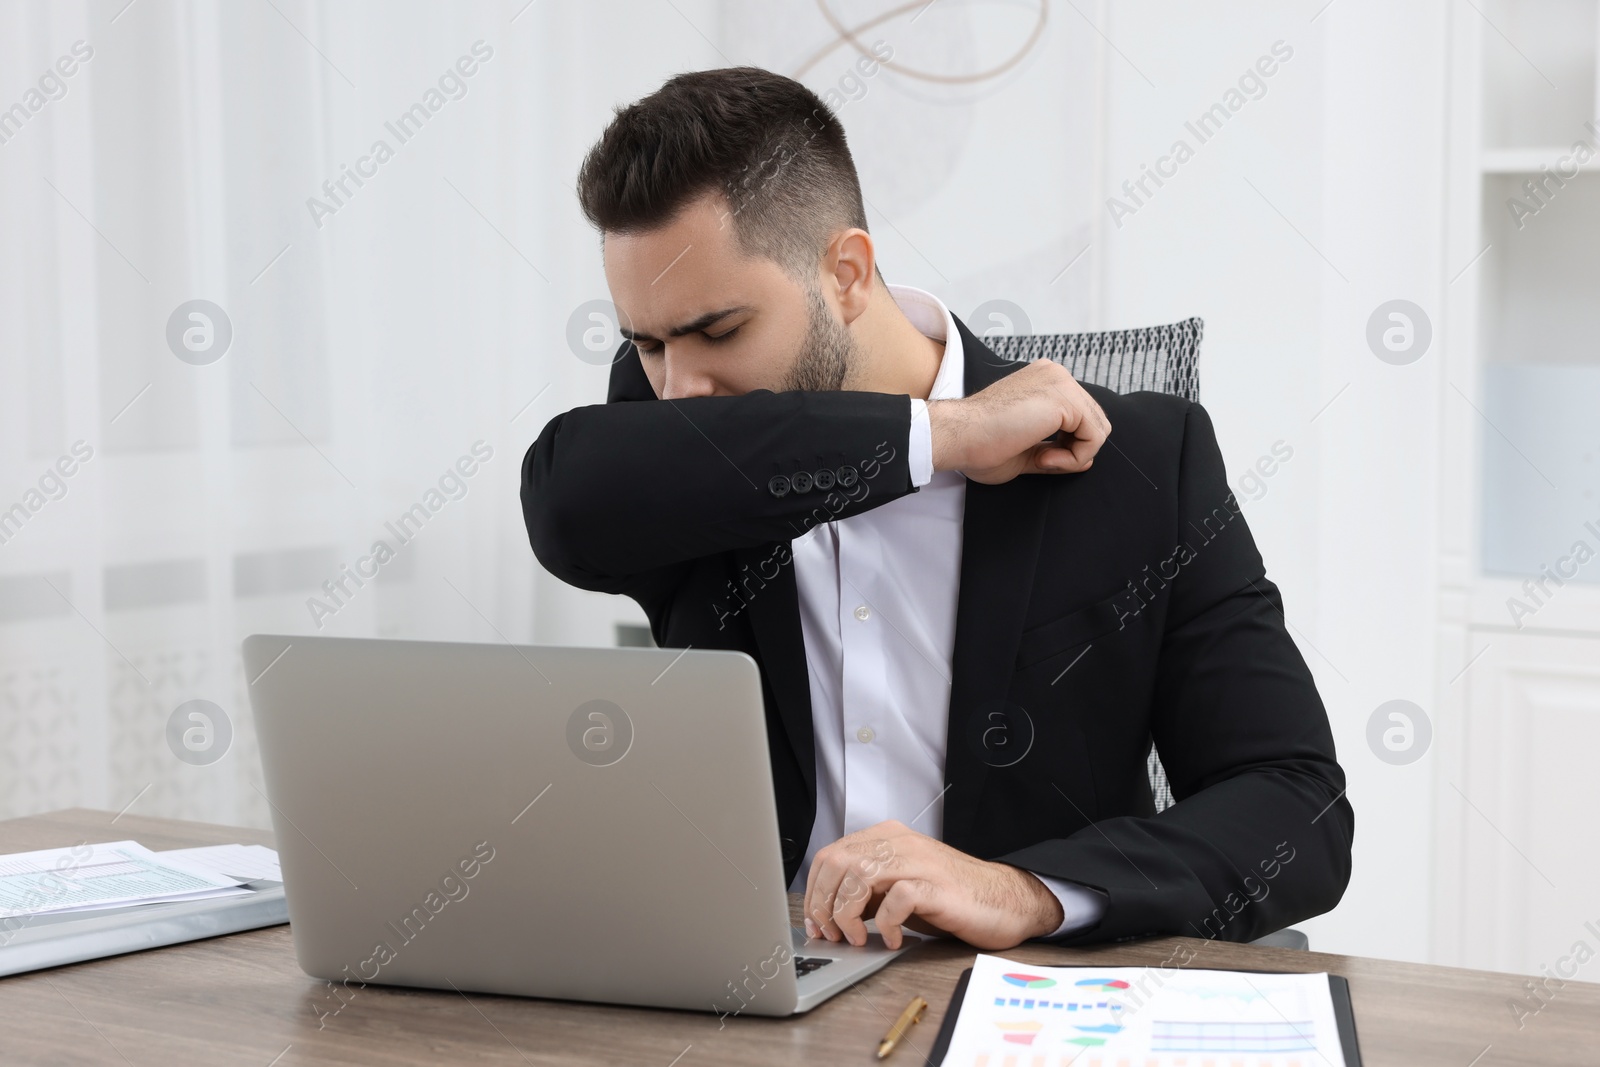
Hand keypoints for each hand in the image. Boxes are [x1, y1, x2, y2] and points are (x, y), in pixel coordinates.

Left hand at [801, 820, 1064, 950]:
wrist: (1004, 900)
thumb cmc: (951, 897)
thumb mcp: (898, 889)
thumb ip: (866, 892)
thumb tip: (827, 915)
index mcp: (886, 839)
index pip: (830, 855)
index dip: (814, 892)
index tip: (816, 923)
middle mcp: (899, 843)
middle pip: (837, 863)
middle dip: (824, 904)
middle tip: (832, 934)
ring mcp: (918, 862)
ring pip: (858, 875)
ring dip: (848, 914)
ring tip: (858, 938)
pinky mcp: (936, 886)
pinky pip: (896, 899)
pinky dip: (885, 924)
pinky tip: (892, 939)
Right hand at [928, 360, 1109, 483]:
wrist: (957, 435)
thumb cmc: (979, 443)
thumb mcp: (1027, 450)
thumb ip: (1057, 450)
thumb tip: (1088, 460)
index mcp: (1044, 381)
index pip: (1078, 416)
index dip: (1066, 446)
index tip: (1038, 457)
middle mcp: (1056, 374)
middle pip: (1093, 421)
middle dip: (1073, 450)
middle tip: (1041, 460)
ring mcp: (1062, 382)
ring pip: (1098, 430)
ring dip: (1073, 455)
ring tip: (1042, 459)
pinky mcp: (1066, 398)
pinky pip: (1094, 437)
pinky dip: (1074, 457)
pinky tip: (1045, 458)